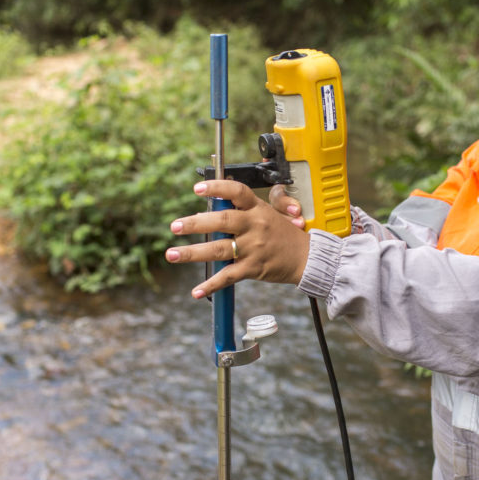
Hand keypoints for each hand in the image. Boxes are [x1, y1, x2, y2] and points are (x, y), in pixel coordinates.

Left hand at [165, 180, 310, 297]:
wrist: (306, 258)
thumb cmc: (285, 234)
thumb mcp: (272, 212)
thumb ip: (247, 206)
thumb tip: (215, 205)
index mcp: (257, 209)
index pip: (237, 192)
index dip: (217, 188)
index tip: (197, 189)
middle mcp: (254, 226)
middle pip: (222, 222)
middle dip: (195, 224)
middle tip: (175, 226)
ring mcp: (253, 248)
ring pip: (219, 250)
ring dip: (193, 253)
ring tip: (172, 254)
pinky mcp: (253, 268)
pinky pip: (228, 277)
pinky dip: (211, 285)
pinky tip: (197, 291)